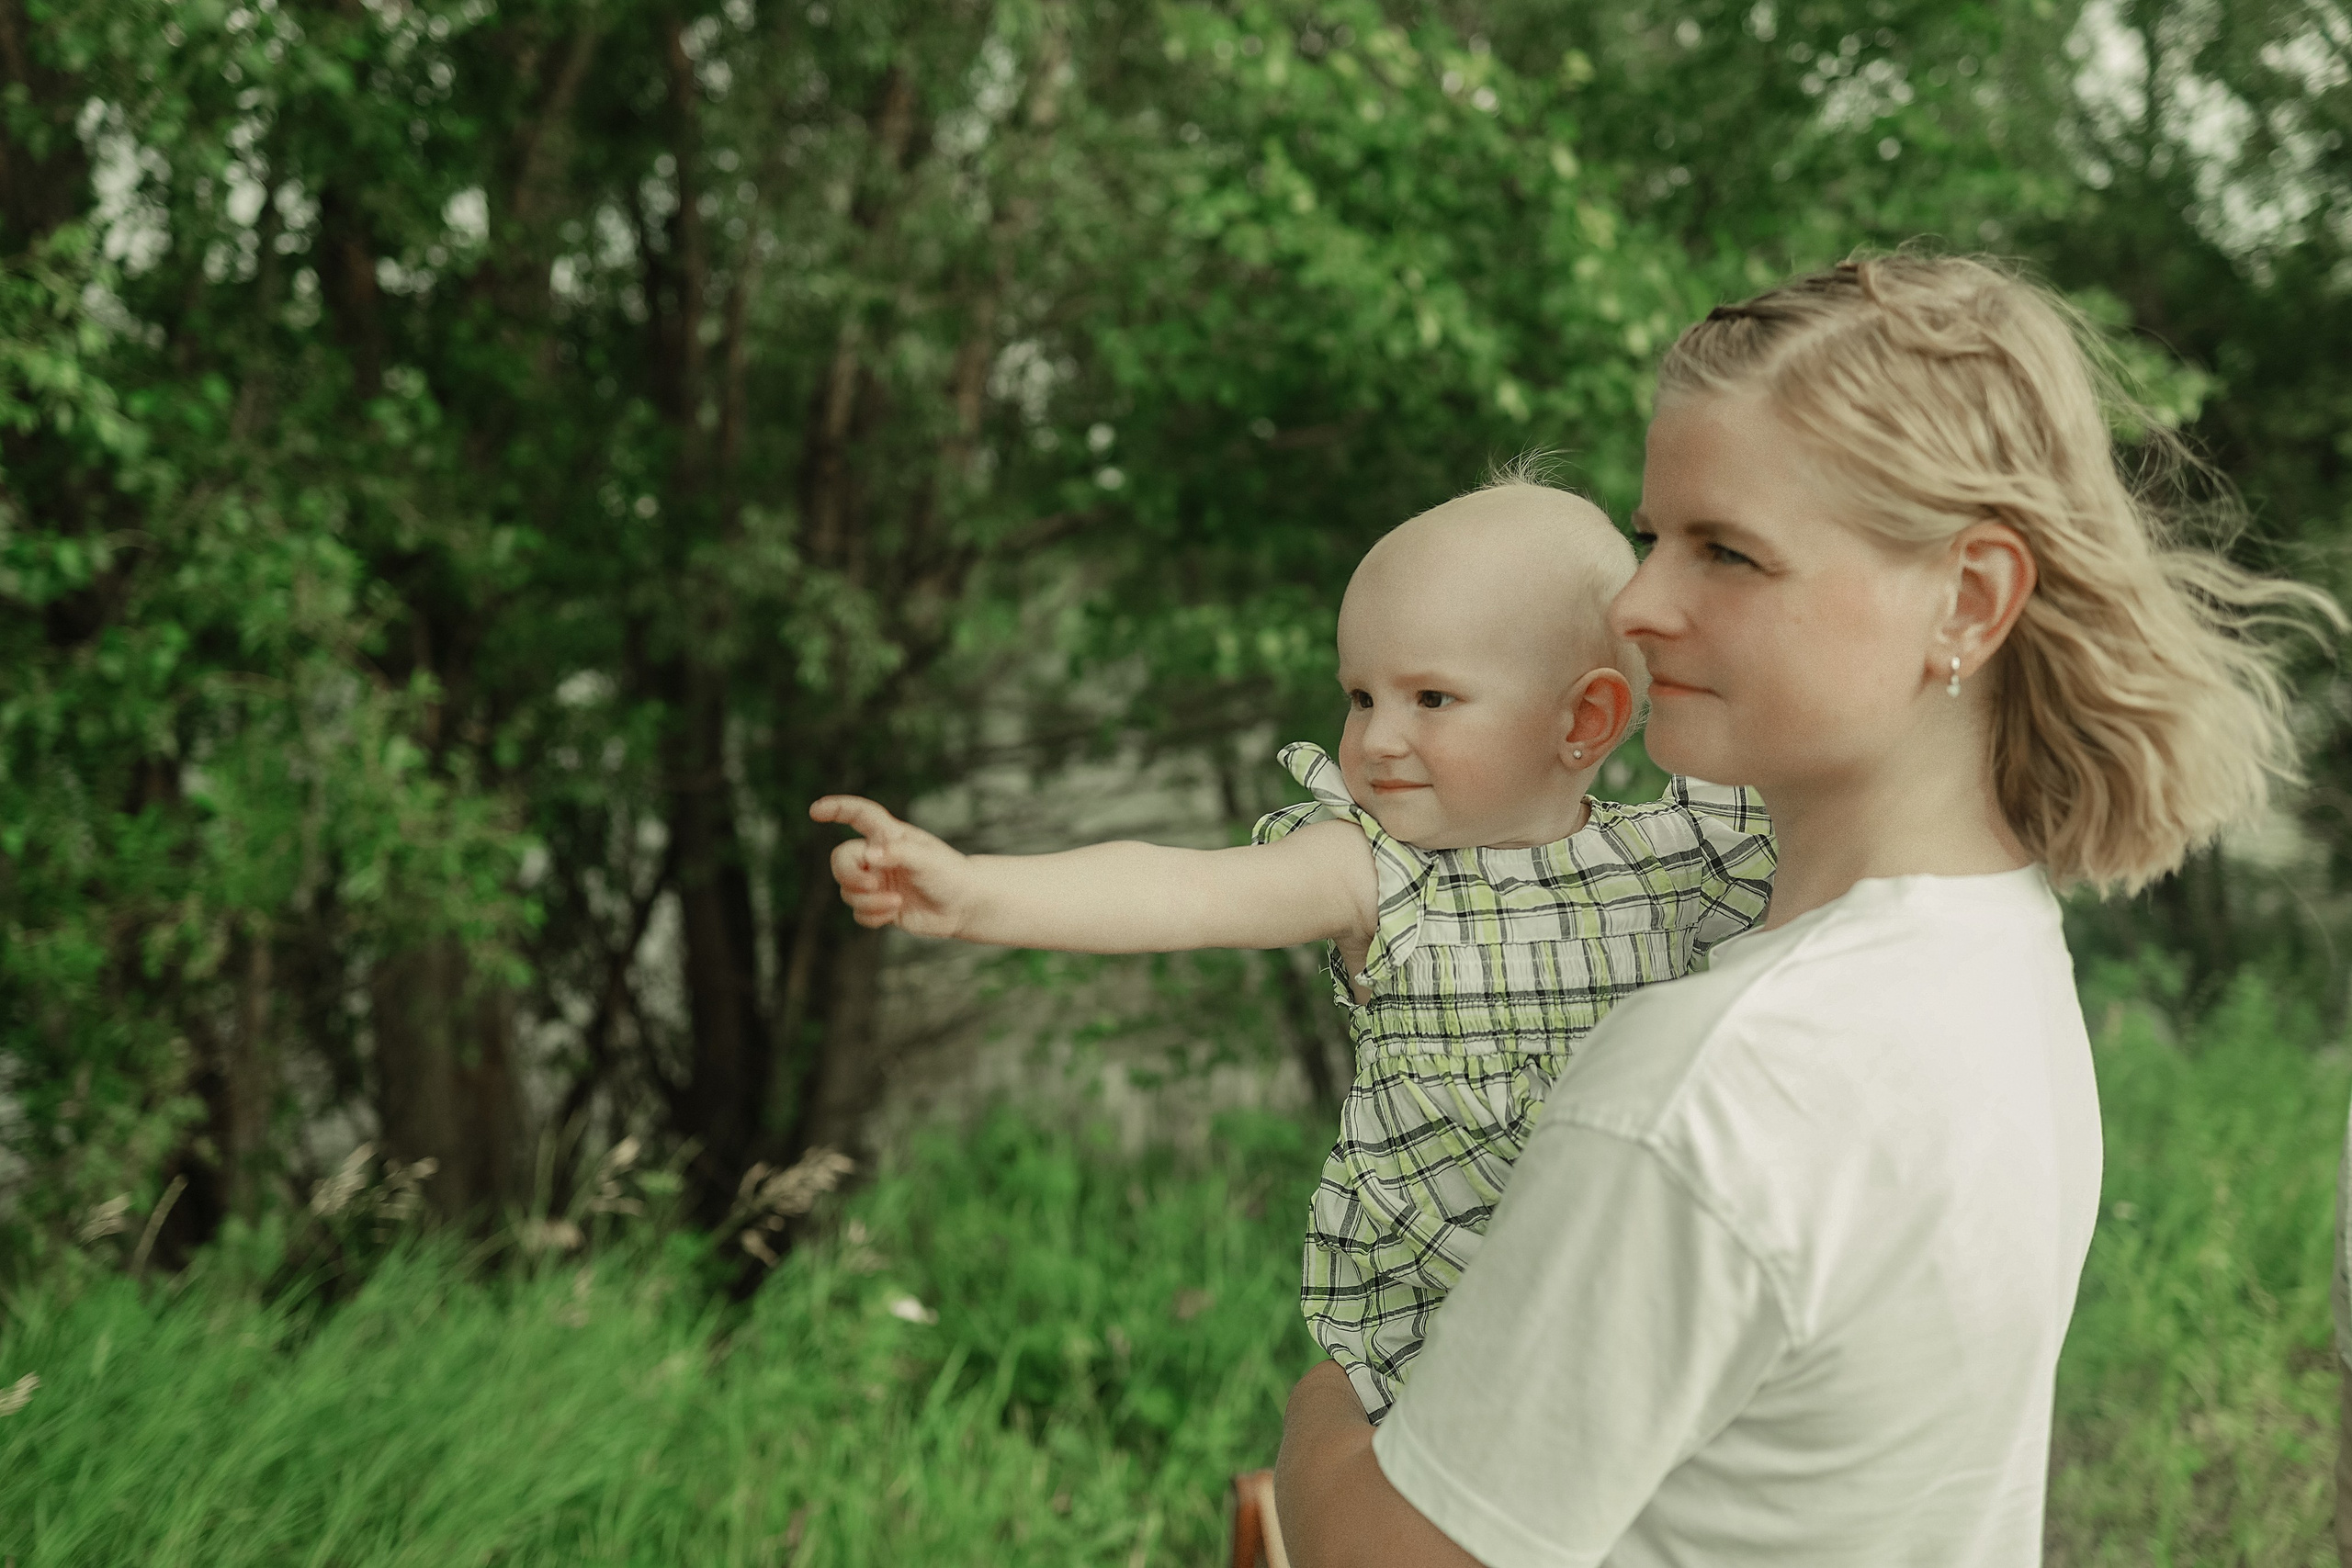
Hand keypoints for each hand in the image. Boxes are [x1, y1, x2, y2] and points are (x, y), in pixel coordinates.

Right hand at [808, 795, 976, 939]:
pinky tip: (894, 913)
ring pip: (847, 890)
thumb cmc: (950, 874)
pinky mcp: (879, 906)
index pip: (858, 815)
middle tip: (873, 884)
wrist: (964, 906)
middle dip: (849, 875)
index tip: (816, 811)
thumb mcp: (927, 859)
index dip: (836, 809)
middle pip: (840, 860)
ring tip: (896, 901)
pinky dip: (872, 916)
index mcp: (889, 836)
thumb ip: (897, 853)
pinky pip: (857, 913)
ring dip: (868, 900)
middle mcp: (878, 856)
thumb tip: (868, 857)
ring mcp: (877, 882)